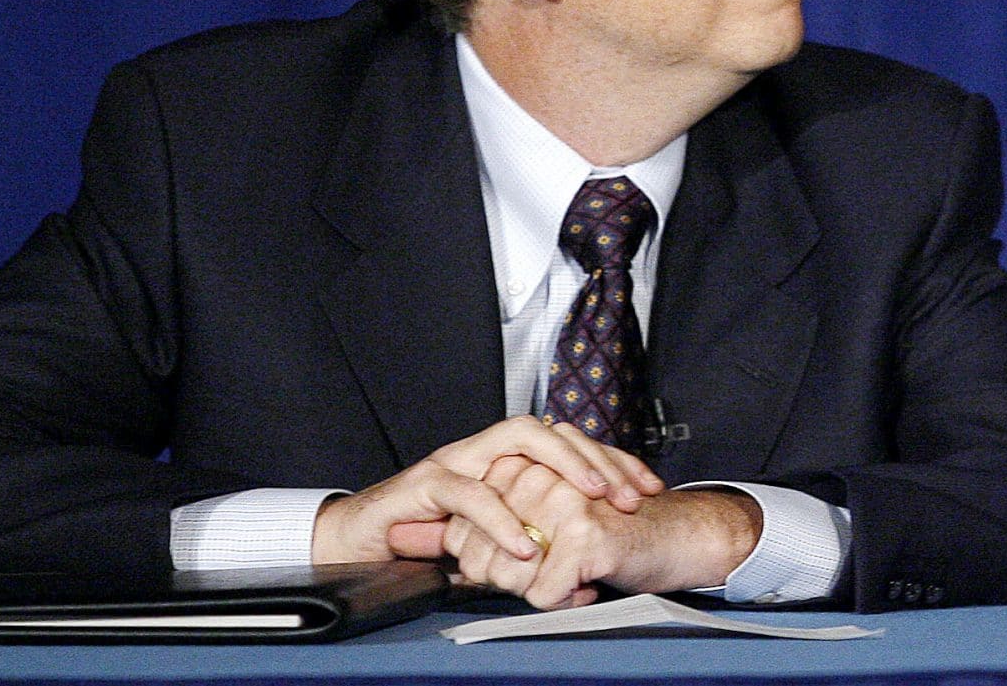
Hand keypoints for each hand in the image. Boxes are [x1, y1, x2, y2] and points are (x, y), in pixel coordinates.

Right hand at [311, 416, 666, 565]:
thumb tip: (586, 577)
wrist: (356, 545)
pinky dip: (500, 516)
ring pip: (518, 439)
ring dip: (562, 465)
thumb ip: (534, 546)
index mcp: (507, 460)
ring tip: (594, 497)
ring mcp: (456, 461)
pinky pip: (469, 493)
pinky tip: (525, 540)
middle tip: (630, 492)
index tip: (650, 486)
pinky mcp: (425, 485)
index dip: (614, 460)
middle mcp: (485, 451)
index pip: (571, 443)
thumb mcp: (494, 543)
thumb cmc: (427, 541)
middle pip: (553, 431)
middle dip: (599, 457)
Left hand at [442, 460, 766, 609]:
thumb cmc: (610, 528)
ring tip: (573, 575)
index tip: (525, 561)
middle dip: (510, 580)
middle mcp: (537, 477)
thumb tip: (409, 539)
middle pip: (481, 557)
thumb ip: (484, 520)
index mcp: (522, 467)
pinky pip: (544, 594)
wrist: (678, 534)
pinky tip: (589, 583)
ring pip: (510, 577)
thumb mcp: (543, 514)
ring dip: (540, 589)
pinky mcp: (584, 535)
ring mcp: (561, 503)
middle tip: (552, 571)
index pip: (461, 530)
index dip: (485, 562)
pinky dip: (565, 600)